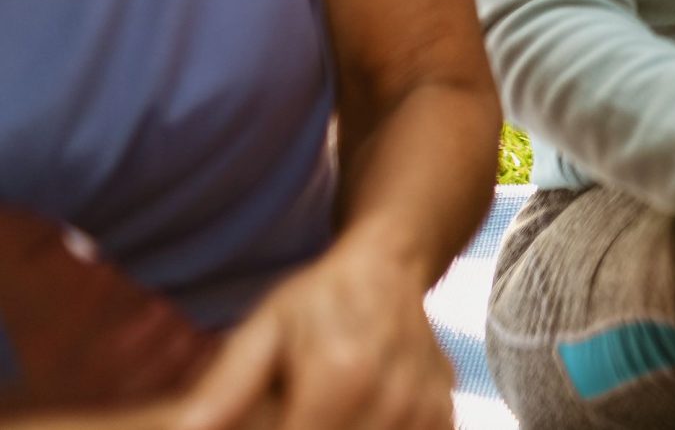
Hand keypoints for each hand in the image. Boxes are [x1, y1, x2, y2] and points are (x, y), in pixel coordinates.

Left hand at [172, 239, 449, 429]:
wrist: (391, 268)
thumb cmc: (318, 301)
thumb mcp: (262, 331)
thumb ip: (225, 388)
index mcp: (342, 377)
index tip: (267, 419)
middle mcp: (392, 399)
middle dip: (301, 429)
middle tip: (292, 408)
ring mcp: (425, 411)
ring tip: (319, 408)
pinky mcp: (443, 417)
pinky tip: (353, 415)